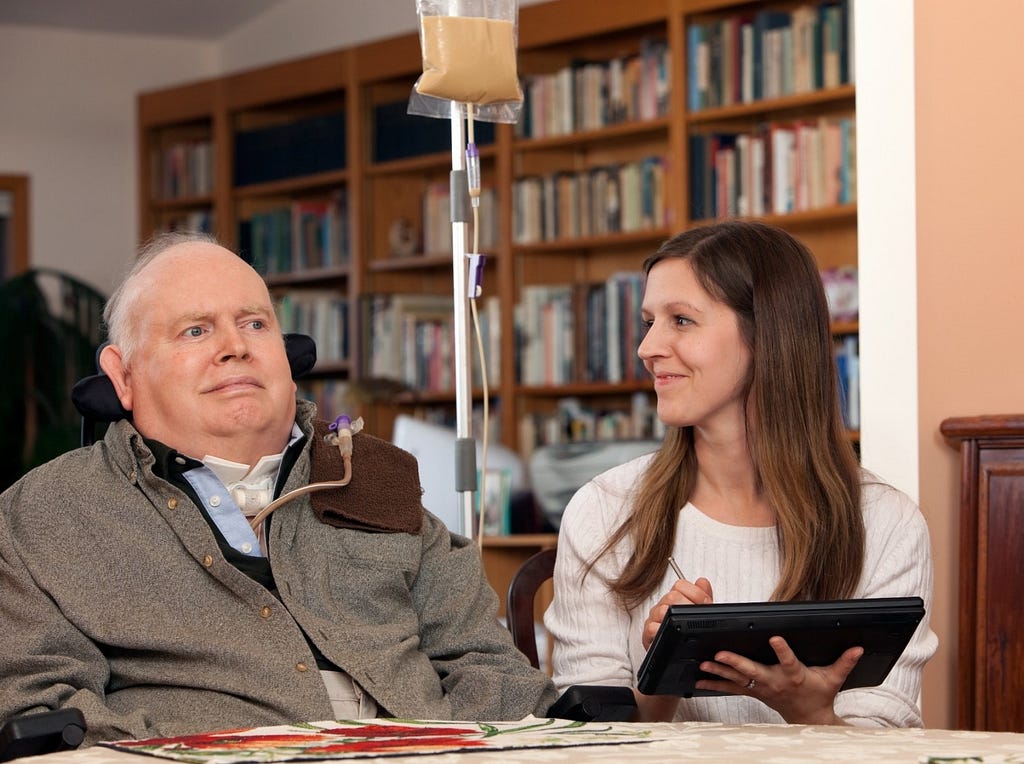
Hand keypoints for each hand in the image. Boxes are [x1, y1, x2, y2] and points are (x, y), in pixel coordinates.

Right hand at [641, 576, 713, 649]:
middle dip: (688, 605)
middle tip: (696, 616)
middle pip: (672, 596)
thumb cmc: (685, 634)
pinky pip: (652, 628)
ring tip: (685, 624)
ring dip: (675, 618)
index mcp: (674, 599)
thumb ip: (703, 598)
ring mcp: (654, 620)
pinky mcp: (648, 635)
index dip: (696, 593)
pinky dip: (661, 630)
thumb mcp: (698, 615)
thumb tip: (702, 581)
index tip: (706, 603)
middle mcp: (662, 607)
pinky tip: (670, 633)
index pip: (680, 585)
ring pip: (662, 610)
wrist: (673, 656)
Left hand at [695, 635, 862, 724]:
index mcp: (794, 675)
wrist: (808, 719)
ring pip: (737, 679)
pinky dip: (715, 683)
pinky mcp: (753, 692)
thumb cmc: (819, 695)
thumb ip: (844, 662)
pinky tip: (700, 679)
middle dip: (736, 662)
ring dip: (719, 672)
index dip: (782, 650)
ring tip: (704, 664)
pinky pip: (731, 688)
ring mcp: (761, 688)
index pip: (788, 660)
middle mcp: (774, 682)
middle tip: (720, 654)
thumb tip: (858, 647)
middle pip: (753, 671)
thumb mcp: (833, 679)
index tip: (774, 638)